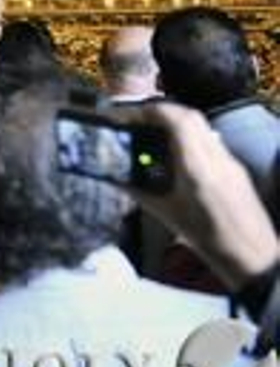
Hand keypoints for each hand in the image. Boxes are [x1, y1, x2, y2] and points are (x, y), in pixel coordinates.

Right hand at [116, 101, 278, 289]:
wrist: (253, 256)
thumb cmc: (211, 241)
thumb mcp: (167, 215)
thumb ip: (138, 191)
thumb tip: (113, 175)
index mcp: (198, 170)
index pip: (178, 120)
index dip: (150, 111)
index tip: (128, 115)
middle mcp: (217, 159)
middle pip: (190, 116)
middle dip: (160, 111)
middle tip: (137, 119)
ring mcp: (230, 161)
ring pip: (201, 125)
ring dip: (174, 121)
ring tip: (152, 132)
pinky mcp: (236, 168)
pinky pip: (209, 139)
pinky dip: (188, 136)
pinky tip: (175, 152)